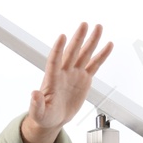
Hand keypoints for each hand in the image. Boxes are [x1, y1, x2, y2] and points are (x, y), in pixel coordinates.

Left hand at [22, 22, 112, 142]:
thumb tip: (34, 94)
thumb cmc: (44, 116)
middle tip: (84, 24)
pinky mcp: (84, 78)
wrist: (54, 118)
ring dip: (91, 41)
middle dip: (78, 39)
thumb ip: (36, 105)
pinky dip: (102, 55)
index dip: (58, 49)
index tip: (62, 36)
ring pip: (84, 54)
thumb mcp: (38, 113)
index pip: (54, 60)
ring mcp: (74, 73)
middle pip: (72, 52)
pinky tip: (108, 45)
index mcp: (52, 79)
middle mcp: (64, 72)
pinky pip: (94, 64)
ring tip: (98, 27)